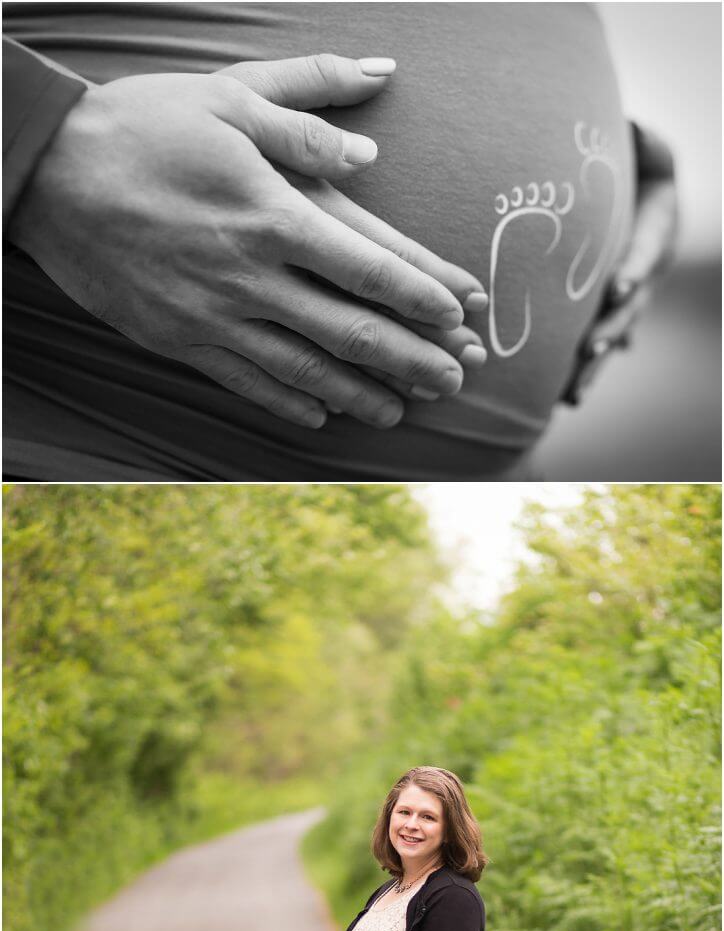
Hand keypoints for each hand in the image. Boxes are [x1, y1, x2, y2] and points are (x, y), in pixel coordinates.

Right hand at [8, 53, 485, 430]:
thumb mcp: (228, 98)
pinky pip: (248, 384)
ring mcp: (214, 316)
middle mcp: (250, 276)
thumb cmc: (143, 126)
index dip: (419, 294)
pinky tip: (323, 414)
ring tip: (399, 409)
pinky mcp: (180, 340)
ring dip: (360, 393)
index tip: (458, 314)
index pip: (365, 265)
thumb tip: (368, 147)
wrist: (51, 175)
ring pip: (305, 369)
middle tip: (453, 379)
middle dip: (408, 358)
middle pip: (348, 330)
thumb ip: (304, 118)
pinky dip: (291, 402)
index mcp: (271, 213)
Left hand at [562, 122, 676, 404]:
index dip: (635, 269)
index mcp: (656, 234)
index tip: (620, 286)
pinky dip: (583, 370)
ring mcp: (628, 298)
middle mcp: (644, 273)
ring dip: (593, 366)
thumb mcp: (652, 150)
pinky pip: (598, 342)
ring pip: (612, 336)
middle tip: (591, 351)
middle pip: (629, 308)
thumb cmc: (643, 166)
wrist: (646, 195)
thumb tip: (635, 130)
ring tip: (573, 395)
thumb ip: (647, 143)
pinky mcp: (609, 311)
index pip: (646, 254)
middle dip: (611, 330)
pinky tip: (564, 400)